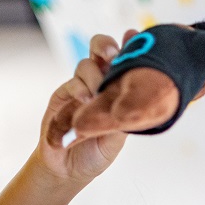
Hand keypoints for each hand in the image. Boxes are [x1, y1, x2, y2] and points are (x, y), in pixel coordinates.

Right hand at [35, 31, 135, 182]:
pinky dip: (79, 89)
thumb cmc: (98, 150)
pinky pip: (71, 85)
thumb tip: (142, 95)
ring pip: (85, 65)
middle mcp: (97, 81)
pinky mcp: (61, 97)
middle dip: (106, 45)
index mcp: (115, 86)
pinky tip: (86, 99)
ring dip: (95, 75)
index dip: (128, 44)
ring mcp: (78, 87)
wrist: (69, 170)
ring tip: (99, 93)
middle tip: (114, 55)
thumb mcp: (120, 133)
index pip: (122, 58)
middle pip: (99, 48)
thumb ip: (126, 112)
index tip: (133, 35)